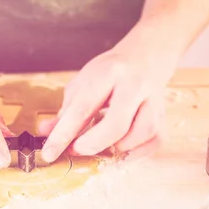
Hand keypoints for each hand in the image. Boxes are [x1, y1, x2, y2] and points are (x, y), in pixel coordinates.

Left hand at [40, 36, 177, 162]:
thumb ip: (65, 110)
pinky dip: (135, 152)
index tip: (49, 153)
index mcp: (108, 73)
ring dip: (117, 147)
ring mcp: (154, 101)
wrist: (146, 56)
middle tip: (76, 150)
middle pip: (116, 123)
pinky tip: (119, 148)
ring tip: (101, 146)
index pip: (82, 108)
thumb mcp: (83, 84)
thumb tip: (45, 134)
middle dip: (92, 143)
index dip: (63, 134)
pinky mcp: (164, 116)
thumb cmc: (110, 73)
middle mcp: (134, 85)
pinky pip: (153, 141)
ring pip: (141, 133)